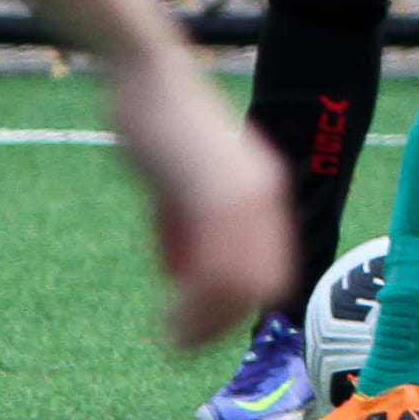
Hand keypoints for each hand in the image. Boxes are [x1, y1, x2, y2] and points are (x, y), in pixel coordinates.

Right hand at [107, 51, 293, 349]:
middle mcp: (263, 196)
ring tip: (171, 341)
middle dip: (222, 325)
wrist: (148, 74)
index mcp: (262, 193)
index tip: (197, 329)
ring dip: (206, 324)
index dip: (238, 309)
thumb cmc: (158, 125)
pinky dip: (193, 309)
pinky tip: (166, 323)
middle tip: (179, 344)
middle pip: (263, 285)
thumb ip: (186, 228)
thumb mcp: (178, 187)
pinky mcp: (212, 195)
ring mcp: (242, 195)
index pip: (271, 270)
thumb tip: (180, 274)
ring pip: (240, 286)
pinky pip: (214, 270)